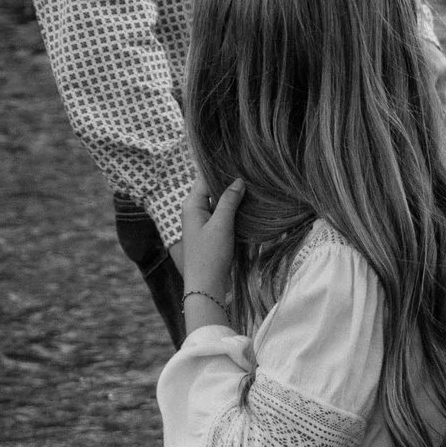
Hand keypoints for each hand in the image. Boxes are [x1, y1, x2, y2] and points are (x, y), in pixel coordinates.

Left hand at [180, 173, 245, 322]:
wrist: (205, 285)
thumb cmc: (210, 254)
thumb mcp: (221, 225)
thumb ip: (229, 200)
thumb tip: (238, 181)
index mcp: (192, 204)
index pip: (205, 177)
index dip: (221, 169)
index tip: (240, 161)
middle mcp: (194, 210)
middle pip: (212, 188)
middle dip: (229, 182)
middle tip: (251, 173)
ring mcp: (202, 221)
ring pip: (219, 202)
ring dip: (233, 197)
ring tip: (253, 187)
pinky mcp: (210, 232)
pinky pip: (221, 214)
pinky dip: (233, 210)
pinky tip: (247, 207)